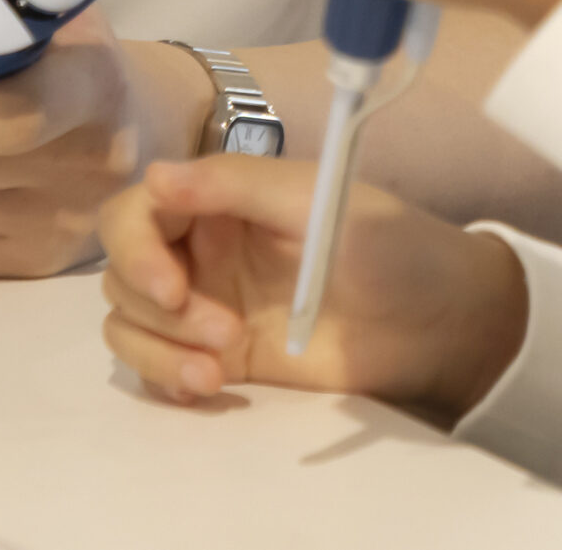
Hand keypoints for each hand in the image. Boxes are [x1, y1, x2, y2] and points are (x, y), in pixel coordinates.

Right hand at [99, 152, 529, 423]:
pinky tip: (210, 386)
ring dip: (160, 349)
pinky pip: (156, 367)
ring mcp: (207, 305)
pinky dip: (166, 378)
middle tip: (221, 330)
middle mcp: (203, 248)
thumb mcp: (316, 202)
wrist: (439, 323)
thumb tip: (154, 175)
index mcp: (222, 199)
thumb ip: (235, 185)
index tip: (171, 286)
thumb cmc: (389, 246)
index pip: (137, 211)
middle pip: (122, 271)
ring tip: (218, 368)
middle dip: (156, 306)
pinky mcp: (219, 357)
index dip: (135, 247)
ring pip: (129, 323)